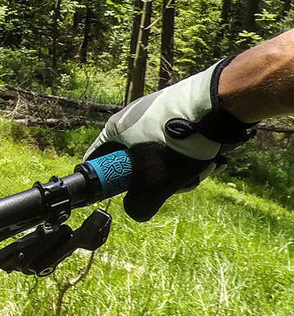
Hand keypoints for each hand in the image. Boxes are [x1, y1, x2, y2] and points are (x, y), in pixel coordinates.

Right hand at [85, 59, 256, 221]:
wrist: (218, 106)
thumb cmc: (177, 144)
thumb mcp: (153, 186)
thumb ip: (138, 206)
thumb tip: (137, 209)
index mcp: (114, 129)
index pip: (98, 161)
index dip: (109, 182)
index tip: (129, 193)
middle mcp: (131, 118)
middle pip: (135, 161)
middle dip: (157, 180)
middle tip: (174, 185)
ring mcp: (156, 112)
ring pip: (160, 153)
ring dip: (179, 169)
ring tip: (201, 169)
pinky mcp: (179, 109)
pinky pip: (178, 141)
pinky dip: (191, 154)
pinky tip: (211, 159)